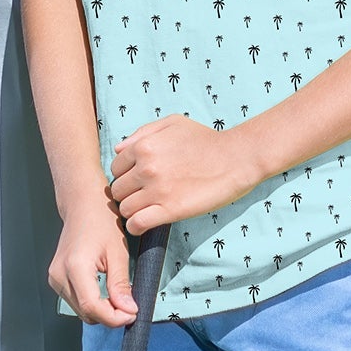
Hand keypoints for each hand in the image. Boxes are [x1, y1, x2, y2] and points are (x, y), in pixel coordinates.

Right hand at [49, 192, 137, 326]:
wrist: (82, 204)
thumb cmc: (100, 220)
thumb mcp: (118, 252)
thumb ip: (121, 285)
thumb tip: (128, 311)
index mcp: (75, 266)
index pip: (93, 308)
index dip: (115, 318)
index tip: (132, 313)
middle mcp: (59, 274)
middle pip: (86, 313)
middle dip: (111, 315)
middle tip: (129, 304)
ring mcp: (55, 277)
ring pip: (82, 311)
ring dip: (102, 310)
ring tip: (117, 293)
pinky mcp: (55, 279)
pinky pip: (76, 302)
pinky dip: (92, 303)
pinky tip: (103, 290)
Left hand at [108, 116, 263, 232]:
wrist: (235, 158)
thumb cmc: (205, 139)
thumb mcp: (172, 123)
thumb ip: (142, 133)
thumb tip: (118, 149)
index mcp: (143, 146)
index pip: (115, 168)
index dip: (125, 176)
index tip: (136, 181)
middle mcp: (145, 168)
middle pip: (118, 190)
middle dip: (127, 194)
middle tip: (141, 196)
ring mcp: (157, 190)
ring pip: (125, 208)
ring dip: (132, 211)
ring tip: (145, 210)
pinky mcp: (170, 210)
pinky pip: (138, 224)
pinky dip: (136, 227)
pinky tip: (143, 224)